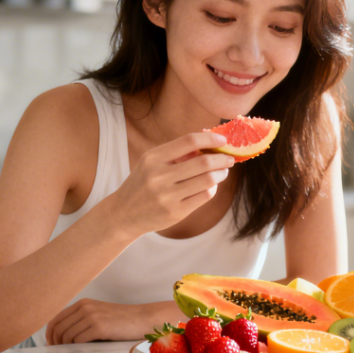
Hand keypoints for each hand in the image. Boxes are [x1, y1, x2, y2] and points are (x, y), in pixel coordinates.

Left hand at [46, 298, 142, 344]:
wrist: (141, 318)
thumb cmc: (120, 320)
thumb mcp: (98, 313)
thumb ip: (81, 319)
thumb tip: (61, 337)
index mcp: (83, 303)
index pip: (56, 319)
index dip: (50, 334)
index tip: (51, 345)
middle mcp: (85, 307)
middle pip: (58, 328)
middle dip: (55, 343)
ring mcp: (92, 317)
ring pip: (67, 336)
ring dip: (66, 347)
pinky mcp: (99, 327)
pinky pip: (79, 341)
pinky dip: (77, 348)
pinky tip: (82, 351)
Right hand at [109, 131, 234, 235]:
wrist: (124, 214)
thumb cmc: (143, 183)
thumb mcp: (152, 162)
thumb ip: (176, 153)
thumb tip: (209, 143)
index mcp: (153, 158)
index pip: (188, 141)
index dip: (210, 138)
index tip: (223, 140)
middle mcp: (159, 176)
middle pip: (203, 162)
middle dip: (222, 158)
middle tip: (229, 158)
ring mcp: (167, 195)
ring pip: (208, 180)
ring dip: (221, 174)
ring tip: (223, 171)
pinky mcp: (176, 212)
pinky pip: (204, 196)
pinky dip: (212, 188)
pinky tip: (211, 185)